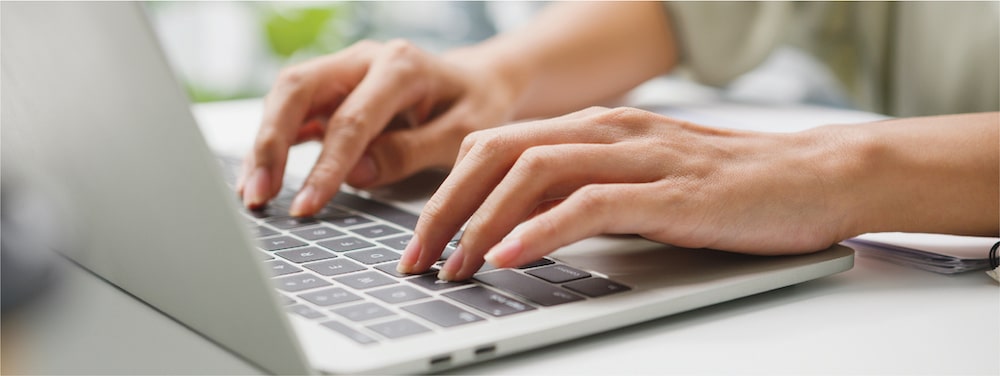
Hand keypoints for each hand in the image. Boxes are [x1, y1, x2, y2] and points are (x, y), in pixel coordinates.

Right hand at [237, 40, 517, 215]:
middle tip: (259, 195)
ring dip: (263, 144)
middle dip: (271, 144)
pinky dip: (272, 144)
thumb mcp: (462, 133)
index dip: (326, 167)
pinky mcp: (332, 89)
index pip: (351, 120)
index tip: (306, 206)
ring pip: (286, 97)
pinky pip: (292, 111)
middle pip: (299, 90)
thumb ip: (410, 152)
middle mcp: (363, 59)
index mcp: (400, 65)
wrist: (477, 82)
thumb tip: (355, 175)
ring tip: (251, 193)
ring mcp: (343, 70)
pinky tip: (258, 178)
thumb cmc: (475, 106)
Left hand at [398, 107, 857, 280]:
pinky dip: (542, 229)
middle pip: (498, 154)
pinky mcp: (671, 190)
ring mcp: (639, 157)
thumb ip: (586, 194)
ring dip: (482, 222)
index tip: (422, 240)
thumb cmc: (727, 187)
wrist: (816, 175)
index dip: (447, 192)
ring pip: (533, 173)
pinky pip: (590, 203)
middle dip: (446, 208)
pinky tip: (510, 257)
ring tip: (453, 267)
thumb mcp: (641, 182)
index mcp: (594, 128)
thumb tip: (523, 232)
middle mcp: (608, 132)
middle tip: (417, 260)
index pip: (496, 147)